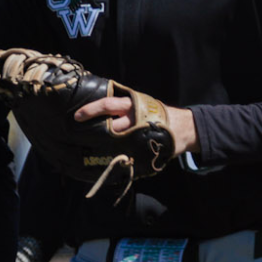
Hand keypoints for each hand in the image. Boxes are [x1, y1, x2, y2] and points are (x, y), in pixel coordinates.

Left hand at [72, 95, 197, 156]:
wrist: (185, 127)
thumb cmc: (156, 113)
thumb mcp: (141, 103)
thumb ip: (122, 106)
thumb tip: (98, 110)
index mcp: (132, 104)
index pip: (107, 105)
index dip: (90, 111)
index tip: (76, 116)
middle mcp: (135, 117)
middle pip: (111, 125)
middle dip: (97, 131)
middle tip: (82, 135)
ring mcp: (140, 133)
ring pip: (117, 140)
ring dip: (106, 144)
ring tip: (94, 147)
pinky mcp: (145, 145)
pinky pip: (128, 152)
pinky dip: (118, 156)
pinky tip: (109, 159)